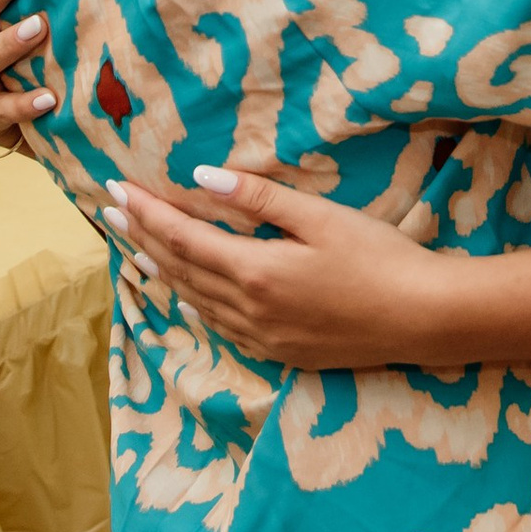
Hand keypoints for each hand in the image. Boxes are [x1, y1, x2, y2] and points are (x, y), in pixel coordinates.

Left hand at [104, 166, 448, 368]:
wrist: (421, 319)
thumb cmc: (377, 258)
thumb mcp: (319, 216)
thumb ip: (258, 198)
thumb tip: (200, 179)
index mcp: (254, 272)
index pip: (183, 237)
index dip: (146, 212)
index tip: (116, 188)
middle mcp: (247, 310)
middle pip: (180, 269)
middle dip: (141, 236)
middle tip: (109, 209)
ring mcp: (263, 336)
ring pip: (195, 299)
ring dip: (161, 269)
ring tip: (133, 246)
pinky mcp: (281, 352)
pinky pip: (221, 327)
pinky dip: (194, 304)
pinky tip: (186, 297)